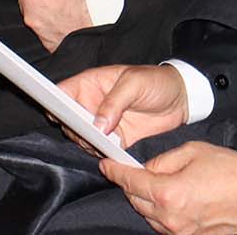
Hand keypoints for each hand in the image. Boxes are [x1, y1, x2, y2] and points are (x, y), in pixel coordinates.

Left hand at [0, 0, 97, 52]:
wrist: (110, 14)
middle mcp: (31, 15)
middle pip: (24, 0)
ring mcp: (41, 33)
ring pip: (36, 17)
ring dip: (45, 11)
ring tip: (65, 6)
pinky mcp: (51, 45)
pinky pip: (47, 31)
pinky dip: (54, 25)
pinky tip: (68, 19)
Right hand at [60, 64, 189, 148]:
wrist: (181, 100)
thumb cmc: (156, 82)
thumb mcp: (134, 84)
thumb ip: (114, 102)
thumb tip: (97, 125)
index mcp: (91, 83)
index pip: (63, 91)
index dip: (55, 103)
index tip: (58, 116)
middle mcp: (92, 103)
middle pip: (68, 119)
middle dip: (74, 130)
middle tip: (90, 134)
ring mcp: (102, 123)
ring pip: (81, 137)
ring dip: (87, 143)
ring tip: (104, 142)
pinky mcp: (115, 139)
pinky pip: (99, 149)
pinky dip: (101, 153)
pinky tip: (111, 151)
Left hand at [99, 141, 236, 234]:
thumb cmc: (231, 171)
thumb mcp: (193, 151)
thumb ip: (164, 160)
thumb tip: (148, 168)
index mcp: (169, 193)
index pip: (130, 182)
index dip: (116, 172)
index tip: (107, 166)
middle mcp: (171, 218)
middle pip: (136, 201)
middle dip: (132, 185)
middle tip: (136, 172)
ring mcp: (181, 232)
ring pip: (149, 216)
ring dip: (148, 201)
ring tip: (161, 185)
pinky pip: (165, 227)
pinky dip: (162, 214)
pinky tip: (173, 201)